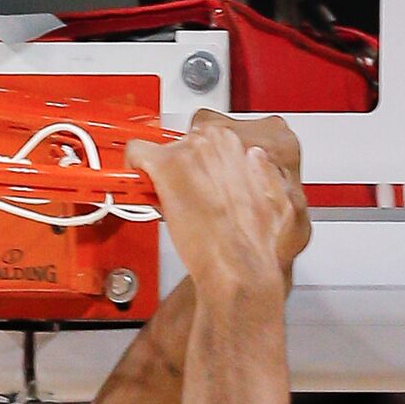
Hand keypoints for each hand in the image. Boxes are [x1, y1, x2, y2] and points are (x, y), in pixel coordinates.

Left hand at [129, 114, 310, 296]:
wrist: (238, 264)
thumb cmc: (252, 241)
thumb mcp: (272, 195)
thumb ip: (258, 170)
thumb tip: (249, 160)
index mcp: (236, 143)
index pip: (203, 139)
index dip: (195, 165)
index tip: (193, 180)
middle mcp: (212, 140)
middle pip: (181, 143)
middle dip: (180, 169)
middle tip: (182, 196)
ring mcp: (187, 151)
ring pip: (160, 149)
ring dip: (161, 174)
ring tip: (169, 203)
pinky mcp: (163, 166)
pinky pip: (136, 152)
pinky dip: (133, 168)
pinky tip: (140, 190)